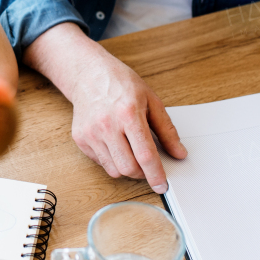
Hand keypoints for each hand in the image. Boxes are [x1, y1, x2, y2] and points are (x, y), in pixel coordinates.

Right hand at [66, 47, 188, 193]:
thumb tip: (179, 152)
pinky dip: (112, 160)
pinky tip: (115, 144)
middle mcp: (107, 124)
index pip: (145, 154)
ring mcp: (91, 133)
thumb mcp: (151, 100)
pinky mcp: (80, 139)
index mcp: (128, 113)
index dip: (156, 174)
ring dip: (127, 168)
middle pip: (128, 167)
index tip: (162, 185)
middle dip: (142, 174)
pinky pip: (100, 163)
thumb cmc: (121, 84)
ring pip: (114, 170)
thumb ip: (166, 129)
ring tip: (131, 152)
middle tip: (148, 167)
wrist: (89, 74)